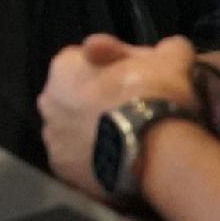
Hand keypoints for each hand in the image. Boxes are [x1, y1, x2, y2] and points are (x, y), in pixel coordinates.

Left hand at [40, 34, 207, 200]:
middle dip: (98, 103)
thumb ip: (165, 49)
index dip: (112, 72)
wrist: (157, 152)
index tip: (134, 84)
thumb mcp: (171, 57)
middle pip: (75, 98)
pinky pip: (79, 162)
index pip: (85, 61)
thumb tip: (169, 49)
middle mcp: (48, 100)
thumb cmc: (156, 95)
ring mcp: (52, 139)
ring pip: (75, 132)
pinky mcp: (63, 171)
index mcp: (63, 66)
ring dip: (95, 134)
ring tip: (130, 142)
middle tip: (133, 114)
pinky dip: (95, 162)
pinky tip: (120, 163)